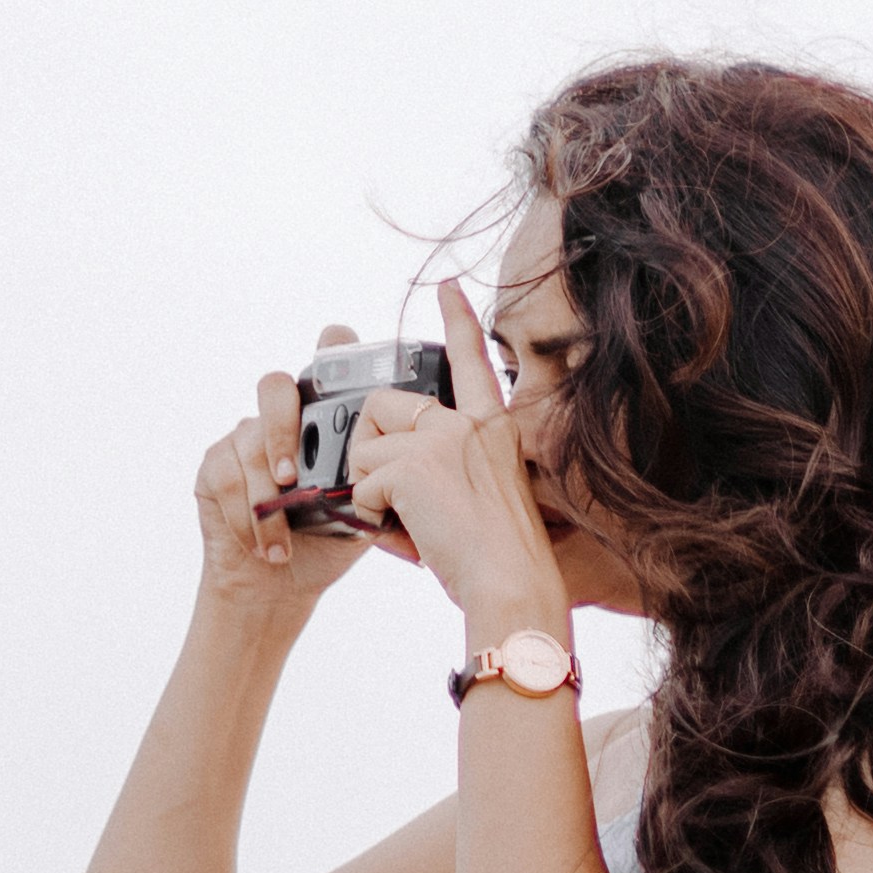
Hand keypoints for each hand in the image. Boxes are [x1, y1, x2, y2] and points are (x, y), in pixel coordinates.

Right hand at [194, 325, 385, 619]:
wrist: (279, 585)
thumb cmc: (327, 542)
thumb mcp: (365, 512)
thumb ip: (378, 480)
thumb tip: (405, 469)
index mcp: (325, 419)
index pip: (327, 361)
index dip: (333, 348)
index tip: (340, 354)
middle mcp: (283, 419)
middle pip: (275, 387)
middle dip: (283, 428)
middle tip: (292, 476)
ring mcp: (244, 439)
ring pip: (249, 442)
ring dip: (267, 499)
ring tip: (284, 538)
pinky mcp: (215, 467)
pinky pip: (228, 479)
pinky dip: (248, 518)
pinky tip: (267, 545)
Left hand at [337, 279, 570, 644]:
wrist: (512, 584)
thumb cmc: (502, 559)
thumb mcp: (487, 496)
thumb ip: (450, 469)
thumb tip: (388, 480)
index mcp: (493, 427)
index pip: (472, 362)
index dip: (457, 322)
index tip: (447, 287)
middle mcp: (469, 423)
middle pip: (382, 407)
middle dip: (369, 451)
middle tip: (392, 496)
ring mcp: (441, 439)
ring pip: (363, 451)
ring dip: (370, 493)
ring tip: (407, 524)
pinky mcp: (413, 466)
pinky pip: (360, 486)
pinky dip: (369, 519)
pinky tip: (404, 537)